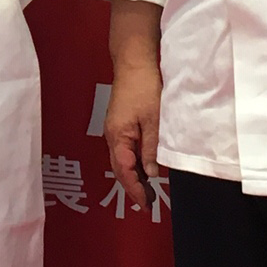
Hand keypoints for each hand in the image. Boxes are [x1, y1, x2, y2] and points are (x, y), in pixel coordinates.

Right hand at [105, 60, 162, 210]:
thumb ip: (151, 148)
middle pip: (120, 168)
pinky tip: (145, 166)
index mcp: (118, 136)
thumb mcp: (153, 120)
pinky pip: (125, 149)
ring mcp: (115, 129)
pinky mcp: (120, 123)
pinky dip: (134, 162)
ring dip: (133, 175)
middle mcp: (112, 135)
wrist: (134, 61)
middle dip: (132, 187)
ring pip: (122, 159)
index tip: (146, 205)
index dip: (135, 189)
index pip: (124, 171)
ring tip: (148, 190)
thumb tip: (152, 172)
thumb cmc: (144, 87)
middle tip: (148, 203)